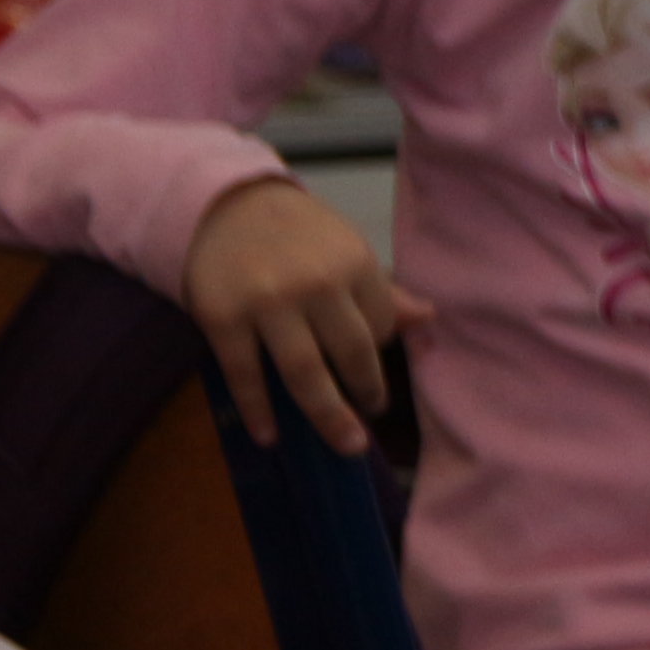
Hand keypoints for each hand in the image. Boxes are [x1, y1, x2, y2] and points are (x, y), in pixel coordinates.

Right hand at [182, 178, 425, 443]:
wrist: (221, 205)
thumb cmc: (295, 233)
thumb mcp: (345, 249)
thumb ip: (383, 289)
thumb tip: (428, 320)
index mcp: (354, 265)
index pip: (381, 326)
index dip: (378, 355)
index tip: (369, 375)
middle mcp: (316, 285)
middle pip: (351, 355)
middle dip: (365, 396)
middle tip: (367, 430)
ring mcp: (268, 303)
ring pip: (304, 372)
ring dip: (326, 415)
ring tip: (344, 444)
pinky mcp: (223, 317)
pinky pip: (244, 373)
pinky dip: (259, 410)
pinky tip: (270, 436)